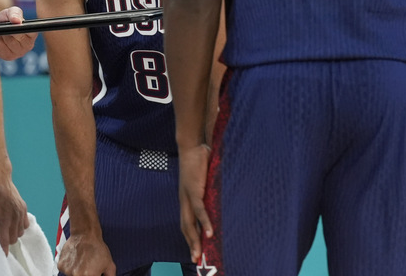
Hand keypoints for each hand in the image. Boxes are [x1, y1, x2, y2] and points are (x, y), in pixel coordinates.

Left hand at [0, 6, 35, 59]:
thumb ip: (14, 13)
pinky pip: (2, 49)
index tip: (16, 24)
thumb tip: (17, 21)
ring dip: (2, 35)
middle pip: (20, 38)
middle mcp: (28, 45)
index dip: (23, 28)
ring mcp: (19, 53)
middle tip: (4, 26)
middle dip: (10, 31)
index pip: (33, 32)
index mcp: (31, 34)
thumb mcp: (8, 12)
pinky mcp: (8, 57)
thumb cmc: (4, 21)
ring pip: (10, 43)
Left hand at [0, 158, 27, 254]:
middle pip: (15, 238)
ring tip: (6, 228)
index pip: (5, 241)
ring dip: (14, 233)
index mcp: (3, 219)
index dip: (3, 249)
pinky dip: (20, 225)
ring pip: (21, 232)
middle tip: (0, 236)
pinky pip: (25, 223)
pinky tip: (13, 221)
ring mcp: (20, 212)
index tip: (2, 253)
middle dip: (8, 240)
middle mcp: (14, 217)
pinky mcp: (23, 207)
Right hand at [56, 231, 115, 275]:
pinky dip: (70, 267)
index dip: (93, 275)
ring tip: (82, 262)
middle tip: (88, 267)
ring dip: (77, 272)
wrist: (85, 234)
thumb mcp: (109, 265)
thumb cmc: (97, 248)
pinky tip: (76, 260)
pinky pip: (65, 271)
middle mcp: (77, 275)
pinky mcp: (61, 266)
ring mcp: (68, 271)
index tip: (93, 272)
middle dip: (85, 274)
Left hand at [178, 144, 212, 263]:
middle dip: (191, 244)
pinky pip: (199, 210)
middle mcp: (184, 200)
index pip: (186, 223)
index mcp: (186, 199)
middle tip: (196, 260)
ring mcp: (187, 196)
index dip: (190, 238)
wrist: (192, 146)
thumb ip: (210, 189)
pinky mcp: (193, 190)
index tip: (195, 251)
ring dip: (195, 239)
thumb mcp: (205, 180)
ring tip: (201, 253)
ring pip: (189, 223)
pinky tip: (210, 232)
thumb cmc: (199, 161)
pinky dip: (204, 222)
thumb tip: (221, 194)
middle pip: (185, 227)